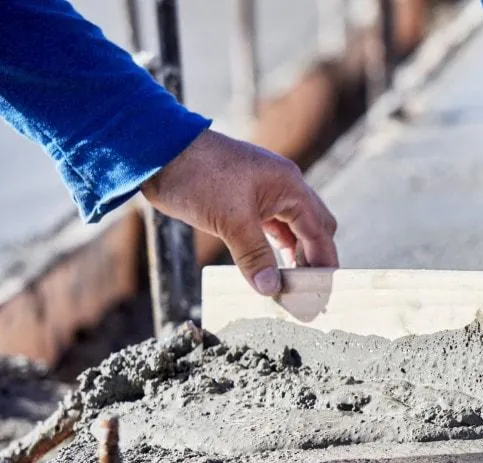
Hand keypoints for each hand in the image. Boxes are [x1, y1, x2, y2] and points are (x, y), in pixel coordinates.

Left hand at [141, 129, 338, 295]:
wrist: (158, 151)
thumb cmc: (197, 176)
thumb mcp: (229, 221)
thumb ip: (254, 256)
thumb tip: (271, 289)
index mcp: (289, 186)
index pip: (320, 231)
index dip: (324, 261)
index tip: (323, 290)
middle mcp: (283, 187)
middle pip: (314, 228)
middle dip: (314, 258)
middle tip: (306, 290)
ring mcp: (265, 192)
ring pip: (293, 229)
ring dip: (294, 255)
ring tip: (289, 285)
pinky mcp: (246, 200)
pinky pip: (272, 228)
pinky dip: (275, 248)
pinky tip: (269, 267)